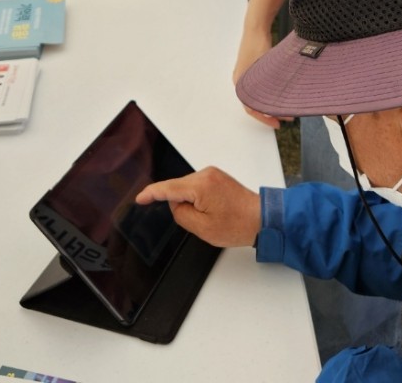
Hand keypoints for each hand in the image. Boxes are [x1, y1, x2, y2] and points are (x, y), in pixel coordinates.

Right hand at [135, 167, 260, 247]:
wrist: (262, 219)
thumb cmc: (237, 225)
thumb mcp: (202, 228)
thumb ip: (181, 214)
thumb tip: (176, 204)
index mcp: (200, 186)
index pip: (168, 188)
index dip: (151, 193)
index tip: (140, 198)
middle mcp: (205, 174)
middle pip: (178, 189)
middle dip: (182, 205)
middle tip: (202, 221)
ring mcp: (212, 174)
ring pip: (187, 189)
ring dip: (192, 203)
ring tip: (212, 216)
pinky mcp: (217, 177)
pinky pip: (197, 187)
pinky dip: (198, 199)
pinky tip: (212, 210)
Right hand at [233, 26, 289, 127]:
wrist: (255, 27)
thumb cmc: (258, 45)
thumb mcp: (262, 69)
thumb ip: (265, 87)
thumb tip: (275, 105)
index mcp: (240, 82)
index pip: (250, 108)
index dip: (264, 118)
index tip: (278, 123)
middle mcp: (240, 80)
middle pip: (253, 103)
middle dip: (269, 112)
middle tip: (286, 117)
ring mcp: (244, 74)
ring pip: (256, 95)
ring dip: (268, 102)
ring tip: (284, 106)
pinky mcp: (250, 68)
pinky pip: (257, 86)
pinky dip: (267, 93)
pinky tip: (279, 93)